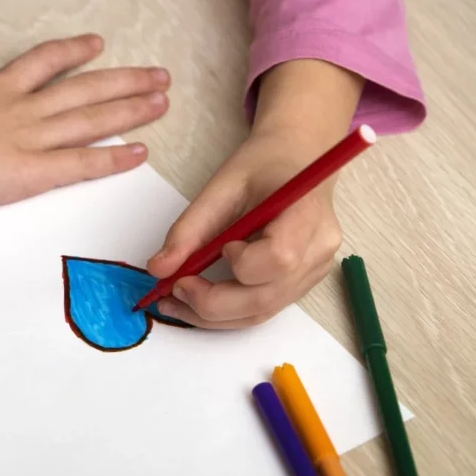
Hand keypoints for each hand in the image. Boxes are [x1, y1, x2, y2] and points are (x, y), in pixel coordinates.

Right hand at [0, 28, 170, 222]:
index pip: (44, 63)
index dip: (73, 52)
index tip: (97, 45)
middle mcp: (19, 110)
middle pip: (83, 88)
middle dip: (123, 81)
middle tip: (156, 76)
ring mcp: (27, 140)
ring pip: (90, 120)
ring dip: (130, 110)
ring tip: (162, 102)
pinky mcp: (28, 174)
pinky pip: (80, 165)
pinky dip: (113, 159)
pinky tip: (140, 153)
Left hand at [145, 128, 342, 327]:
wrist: (297, 159)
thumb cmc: (263, 166)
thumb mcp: (221, 186)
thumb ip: (189, 228)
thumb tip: (157, 270)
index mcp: (307, 215)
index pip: (279, 259)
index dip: (242, 264)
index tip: (220, 248)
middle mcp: (318, 250)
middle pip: (264, 299)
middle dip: (210, 304)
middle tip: (172, 290)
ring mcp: (314, 271)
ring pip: (259, 313)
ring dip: (211, 316)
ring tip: (175, 301)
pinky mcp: (301, 284)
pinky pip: (261, 309)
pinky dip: (225, 312)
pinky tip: (198, 300)